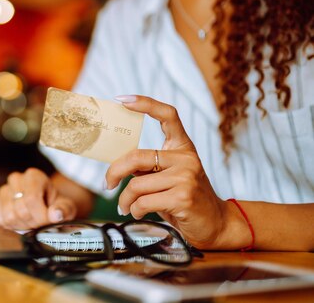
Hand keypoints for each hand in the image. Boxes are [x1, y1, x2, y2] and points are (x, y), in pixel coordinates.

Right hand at [0, 168, 76, 229]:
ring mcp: (4, 190)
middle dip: (33, 223)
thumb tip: (55, 215)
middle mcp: (16, 179)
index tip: (48, 221)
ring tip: (31, 222)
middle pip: (21, 211)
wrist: (45, 203)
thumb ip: (63, 210)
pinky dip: (11, 226)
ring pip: (9, 217)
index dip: (40, 216)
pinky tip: (21, 222)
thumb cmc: (55, 204)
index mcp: (34, 176)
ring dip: (22, 226)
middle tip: (41, 223)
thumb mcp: (66, 206)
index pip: (32, 199)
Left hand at [105, 95, 230, 248]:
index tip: (122, 99)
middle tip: (107, 184)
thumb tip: (117, 163)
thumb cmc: (184, 198)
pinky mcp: (183, 198)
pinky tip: (138, 213)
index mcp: (182, 147)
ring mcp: (186, 177)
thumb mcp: (169, 176)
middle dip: (114, 172)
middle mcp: (186, 158)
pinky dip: (134, 210)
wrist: (216, 224)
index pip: (167, 115)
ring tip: (127, 207)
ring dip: (125, 200)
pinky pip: (143, 202)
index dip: (145, 104)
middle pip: (136, 157)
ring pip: (136, 185)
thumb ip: (148, 166)